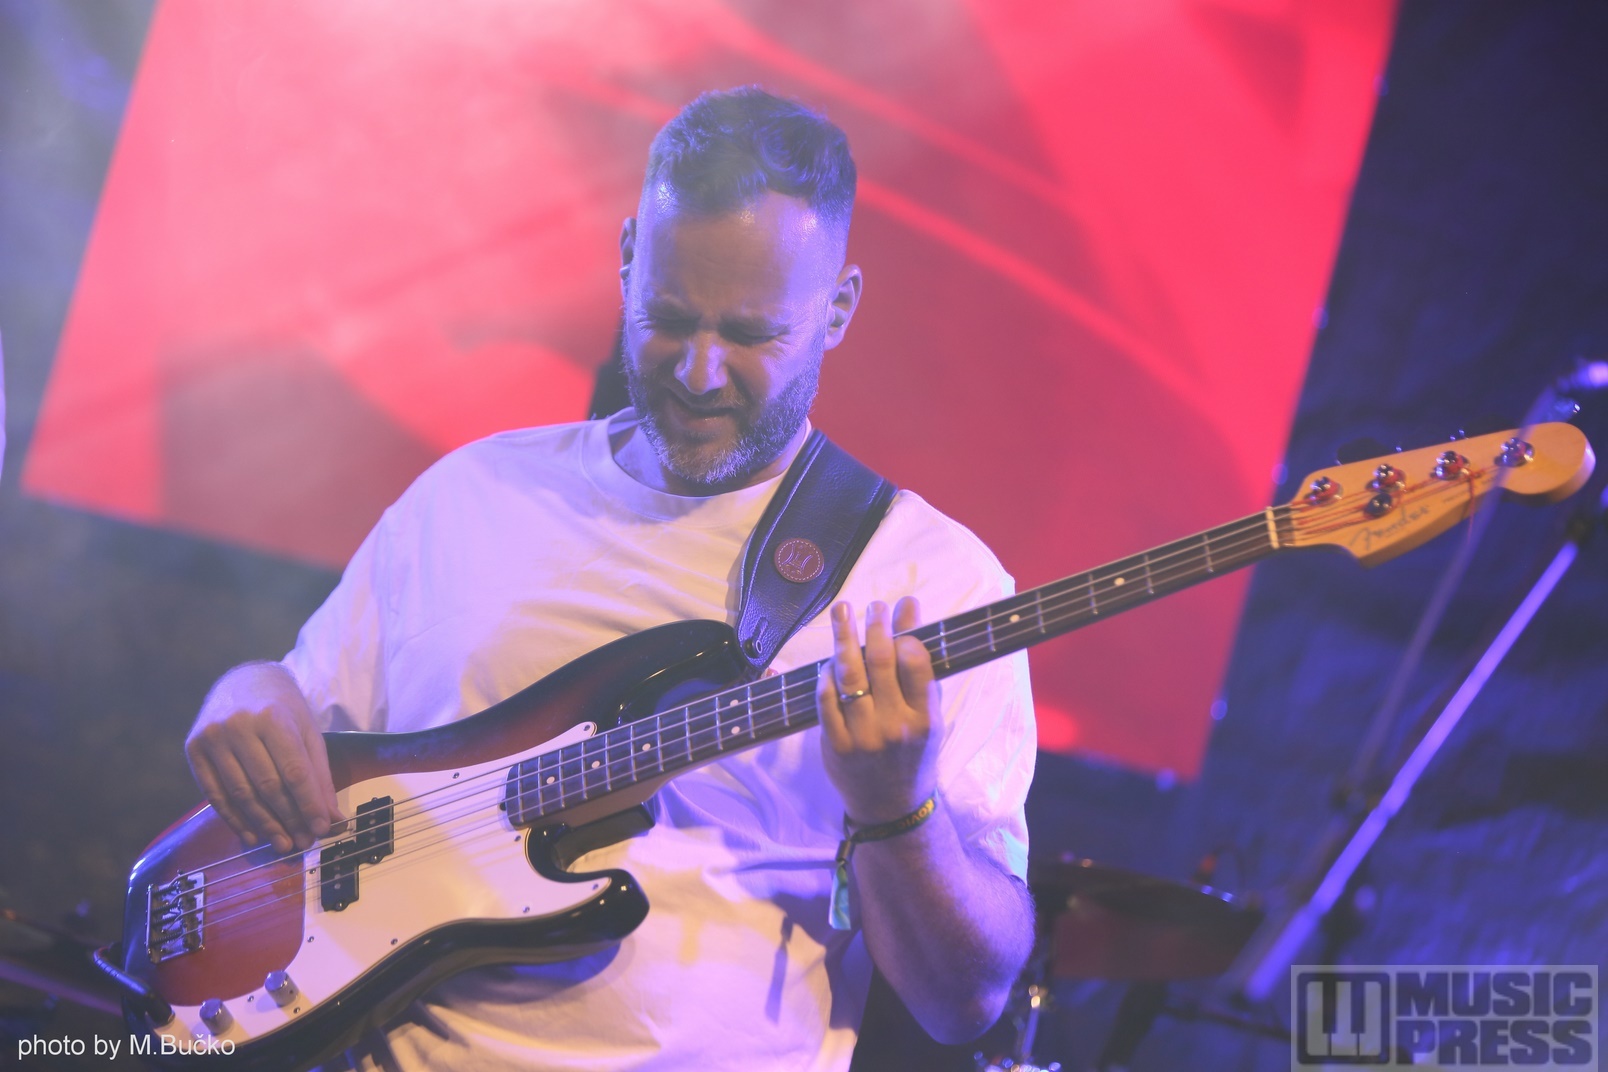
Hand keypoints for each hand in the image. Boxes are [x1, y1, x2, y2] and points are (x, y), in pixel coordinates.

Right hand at [185, 662, 342, 852]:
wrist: (243, 681)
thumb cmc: (283, 710)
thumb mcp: (308, 733)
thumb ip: (319, 775)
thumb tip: (332, 818)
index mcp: (273, 718)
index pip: (294, 771)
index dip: (309, 804)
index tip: (322, 829)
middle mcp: (239, 726)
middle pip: (267, 786)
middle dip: (288, 819)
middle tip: (303, 843)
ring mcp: (212, 737)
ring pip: (240, 794)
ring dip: (263, 824)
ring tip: (282, 844)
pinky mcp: (193, 748)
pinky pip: (214, 793)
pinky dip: (234, 818)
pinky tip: (252, 835)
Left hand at [816, 597, 940, 824]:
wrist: (891, 807)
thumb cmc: (913, 755)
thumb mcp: (929, 717)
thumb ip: (922, 670)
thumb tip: (911, 614)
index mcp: (925, 719)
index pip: (916, 663)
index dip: (905, 631)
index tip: (900, 609)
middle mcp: (895, 726)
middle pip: (880, 661)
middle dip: (875, 625)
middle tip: (873, 606)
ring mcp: (863, 736)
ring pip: (849, 675)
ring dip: (844, 637)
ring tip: (843, 612)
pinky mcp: (836, 744)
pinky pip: (825, 699)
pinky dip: (826, 674)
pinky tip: (830, 659)